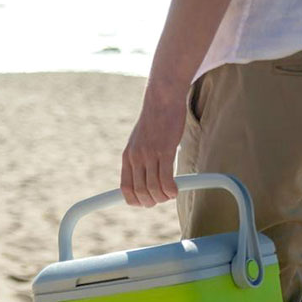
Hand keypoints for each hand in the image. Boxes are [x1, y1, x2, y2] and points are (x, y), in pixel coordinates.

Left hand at [121, 86, 186, 206]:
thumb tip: (143, 177)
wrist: (161, 100)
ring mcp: (149, 155)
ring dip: (164, 197)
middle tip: (163, 197)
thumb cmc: (154, 121)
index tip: (146, 202)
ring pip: (153, 190)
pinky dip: (172, 190)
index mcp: (127, 157)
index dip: (135, 201)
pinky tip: (176, 189)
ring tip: (171, 193)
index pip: (125, 189)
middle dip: (152, 202)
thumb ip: (139, 159)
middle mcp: (136, 158)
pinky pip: (166, 180)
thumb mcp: (139, 142)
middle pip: (140, 193)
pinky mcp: (165, 151)